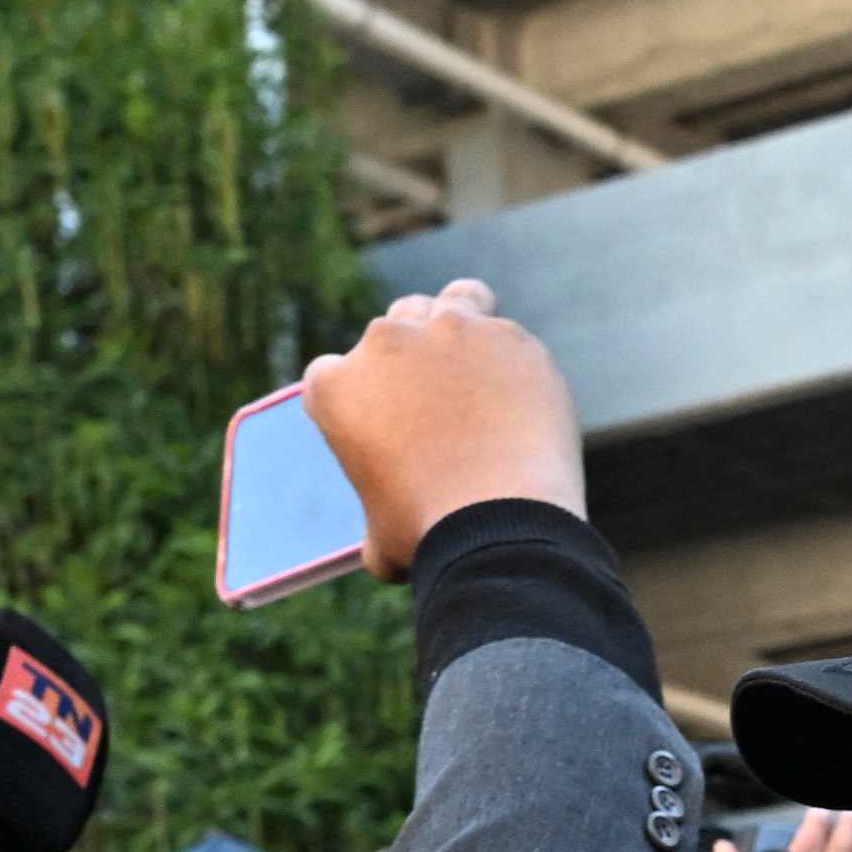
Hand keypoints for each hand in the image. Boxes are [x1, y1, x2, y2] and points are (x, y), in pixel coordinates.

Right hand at [297, 281, 583, 577]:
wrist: (501, 524)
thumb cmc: (431, 537)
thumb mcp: (378, 541)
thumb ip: (371, 526)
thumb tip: (378, 547)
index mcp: (336, 386)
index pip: (331, 373)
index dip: (357, 394)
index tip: (381, 414)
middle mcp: (384, 344)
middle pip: (389, 330)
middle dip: (407, 357)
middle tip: (436, 393)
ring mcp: (449, 332)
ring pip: (448, 304)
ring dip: (456, 323)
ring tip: (475, 356)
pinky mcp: (506, 337)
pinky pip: (504, 334)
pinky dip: (509, 357)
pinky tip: (520, 387)